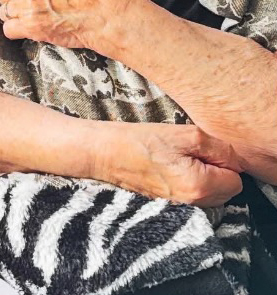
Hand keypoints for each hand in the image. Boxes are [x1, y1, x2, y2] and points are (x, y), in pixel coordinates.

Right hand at [96, 122, 242, 206]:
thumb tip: (235, 160)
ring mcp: (181, 207)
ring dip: (204, 176)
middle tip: (188, 151)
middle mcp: (193, 204)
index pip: (236, 178)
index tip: (201, 148)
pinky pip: (195, 196)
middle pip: (226, 189)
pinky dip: (190, 182)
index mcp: (200, 186)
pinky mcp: (170, 205)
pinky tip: (170, 168)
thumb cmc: (140, 140)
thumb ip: (218, 147)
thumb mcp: (184, 134)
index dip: (223, 159)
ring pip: (211, 193)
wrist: (105, 153)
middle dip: (216, 170)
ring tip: (177, 159)